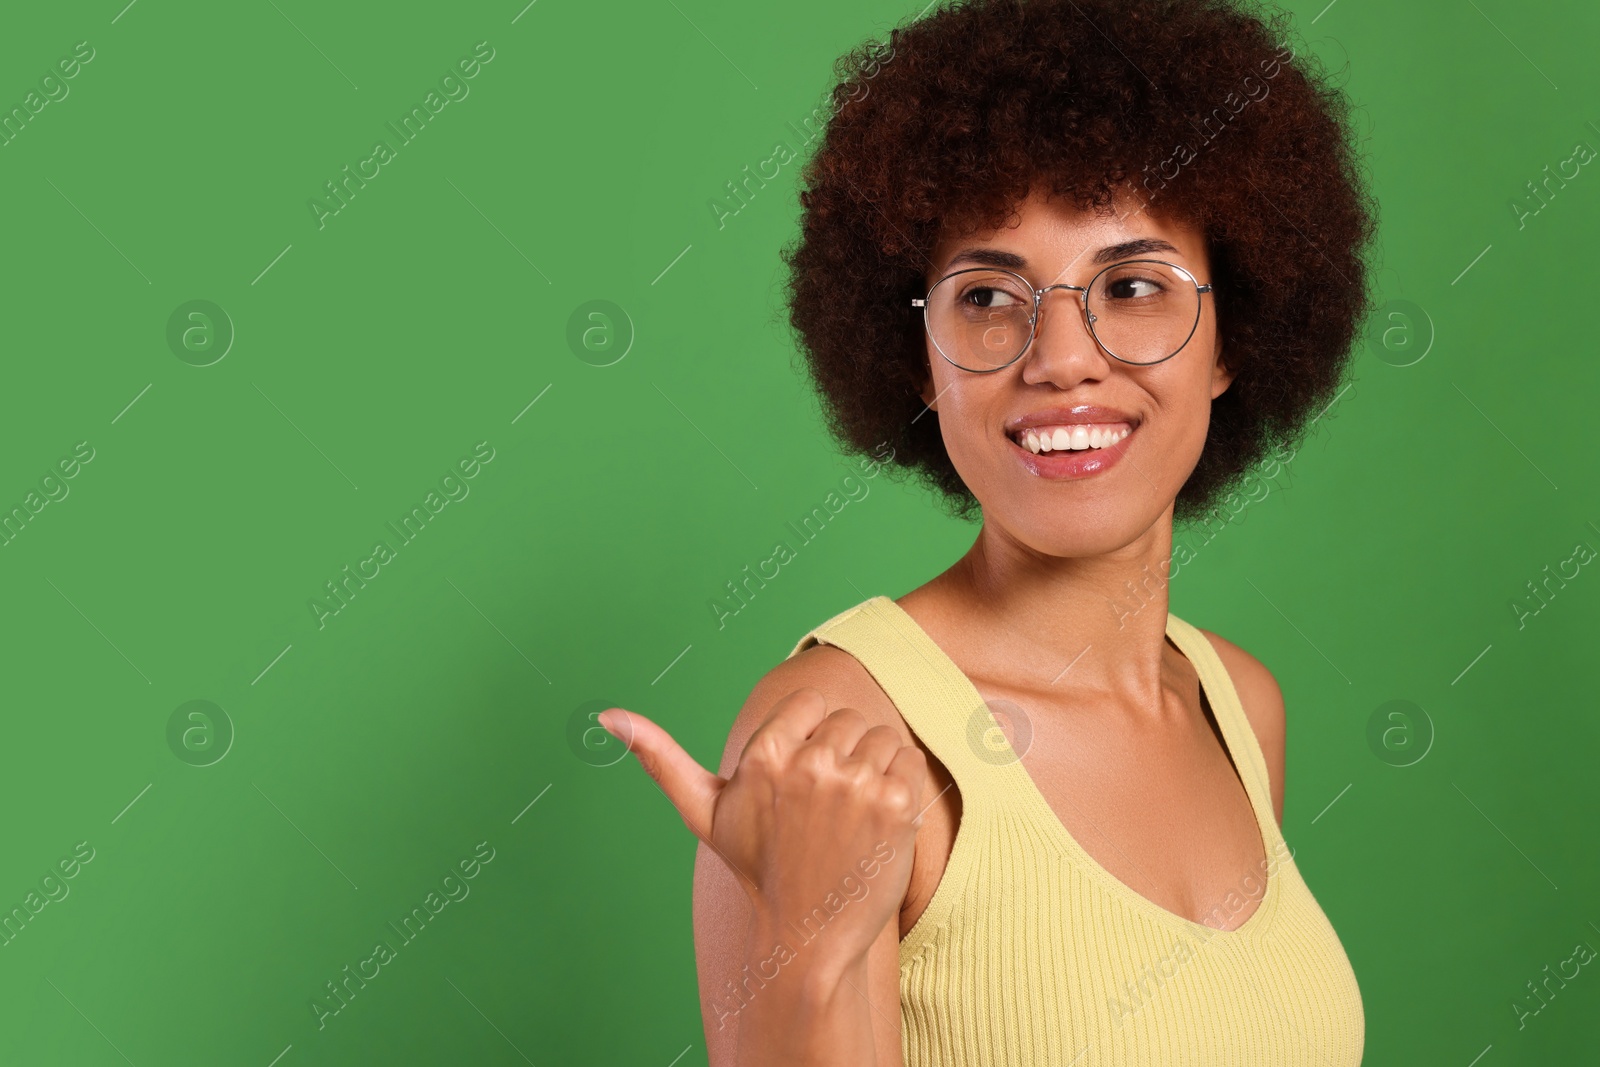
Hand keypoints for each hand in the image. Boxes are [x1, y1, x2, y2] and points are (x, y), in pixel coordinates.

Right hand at [600, 688, 926, 967]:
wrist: (809, 934)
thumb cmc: (757, 868)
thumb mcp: (705, 812)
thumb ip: (660, 757)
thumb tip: (606, 716)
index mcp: (763, 754)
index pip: (809, 702)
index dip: (807, 738)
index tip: (798, 781)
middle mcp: (810, 763)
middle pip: (846, 719)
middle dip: (840, 754)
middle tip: (824, 808)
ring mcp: (856, 784)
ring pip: (880, 736)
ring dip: (873, 769)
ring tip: (850, 816)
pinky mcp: (897, 804)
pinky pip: (909, 760)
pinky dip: (902, 785)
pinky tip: (877, 821)